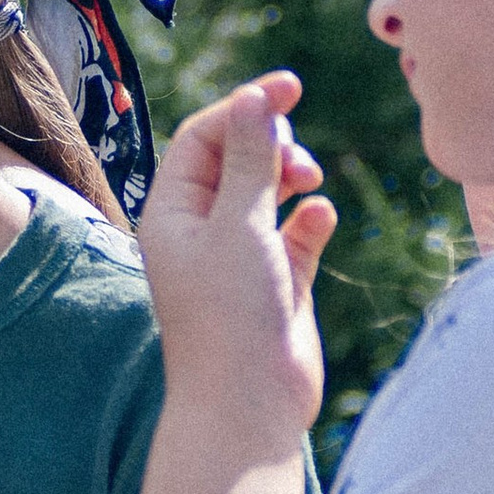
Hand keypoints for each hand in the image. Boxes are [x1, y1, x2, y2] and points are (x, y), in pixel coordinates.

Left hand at [138, 74, 336, 447]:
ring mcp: (243, 259)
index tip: (291, 87)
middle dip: (273, 143)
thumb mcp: (238, 223)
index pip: (204, 137)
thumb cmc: (230, 315)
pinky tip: (320, 218)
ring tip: (310, 183)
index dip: (245, 106)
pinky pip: (298, 234)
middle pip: (238, 158)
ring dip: (293, 176)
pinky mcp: (280, 285)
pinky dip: (311, 219)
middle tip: (297, 159)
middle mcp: (203, 232)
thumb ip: (251, 158)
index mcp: (173, 213)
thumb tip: (256, 98)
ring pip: (270, 193)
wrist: (249, 406)